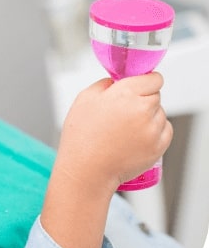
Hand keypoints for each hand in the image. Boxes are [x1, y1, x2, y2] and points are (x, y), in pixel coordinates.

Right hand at [55, 72, 172, 191]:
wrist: (87, 169)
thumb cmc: (81, 135)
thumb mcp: (85, 98)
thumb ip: (105, 84)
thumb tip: (117, 81)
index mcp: (125, 93)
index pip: (153, 78)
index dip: (145, 81)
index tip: (138, 86)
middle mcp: (143, 109)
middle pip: (156, 95)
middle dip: (143, 99)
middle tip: (123, 111)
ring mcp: (153, 129)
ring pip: (160, 113)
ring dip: (148, 116)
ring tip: (126, 128)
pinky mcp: (158, 147)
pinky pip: (165, 131)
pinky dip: (154, 131)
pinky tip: (135, 137)